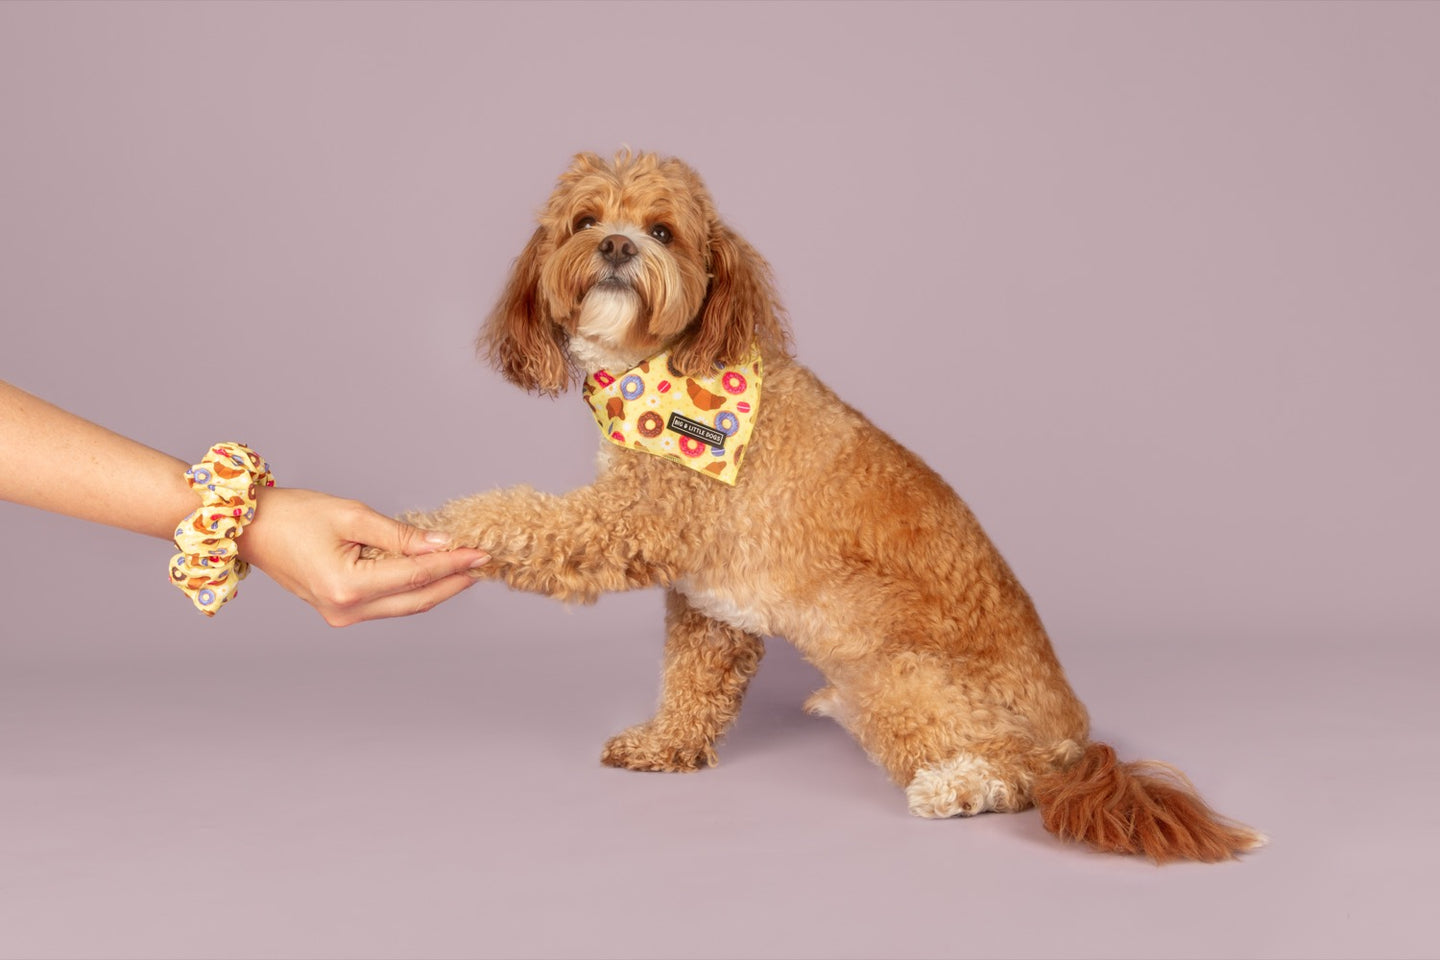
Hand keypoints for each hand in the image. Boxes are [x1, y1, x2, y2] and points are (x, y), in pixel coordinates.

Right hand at [237, 488, 489, 626]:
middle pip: (417, 599)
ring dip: (437, 587)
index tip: (481, 551)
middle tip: (483, 562)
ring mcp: (342, 616)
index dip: (453, 563)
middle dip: (453, 581)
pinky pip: (388, 603)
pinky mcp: (340, 612)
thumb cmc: (294, 515)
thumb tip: (441, 544)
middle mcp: (346, 610)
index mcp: (347, 586)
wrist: (252, 529)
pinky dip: (412, 588)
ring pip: (405, 605)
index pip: (417, 576)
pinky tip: (432, 572)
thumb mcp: (353, 515)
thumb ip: (401, 535)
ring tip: (465, 566)